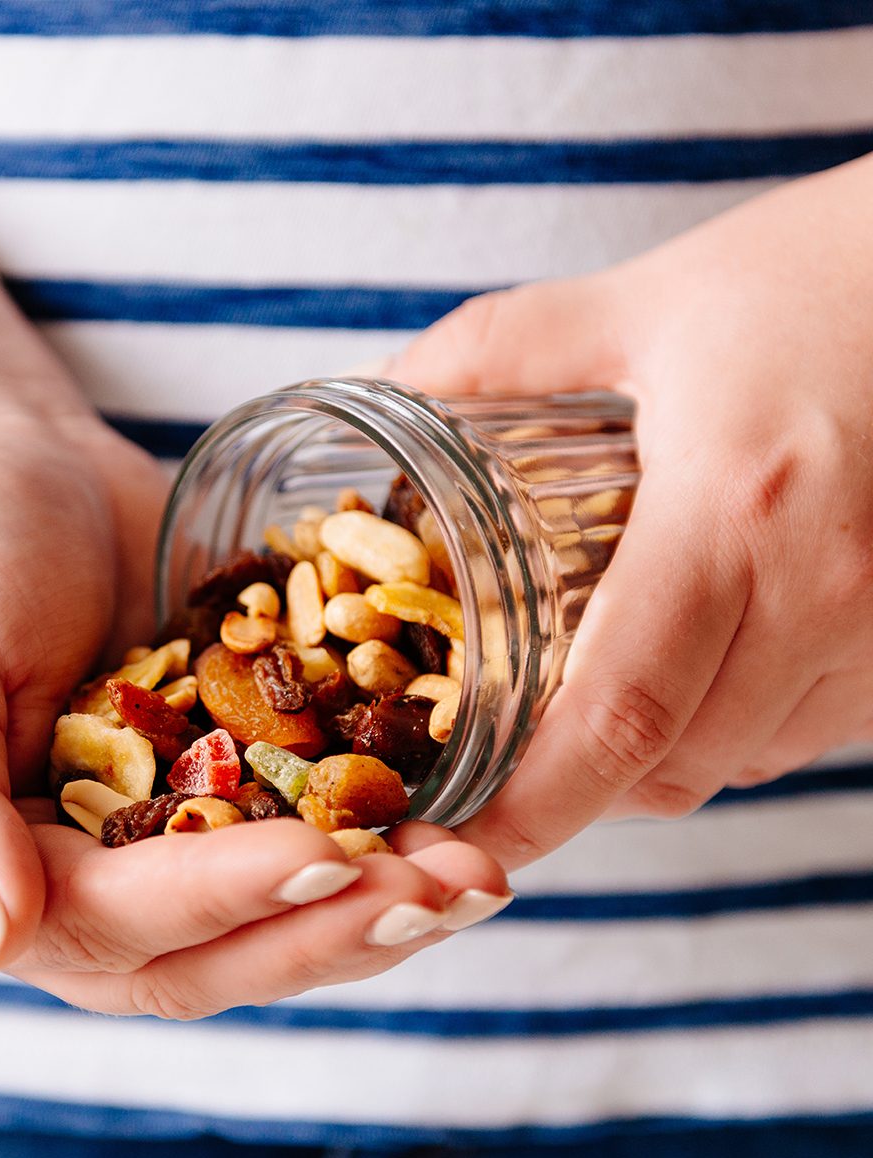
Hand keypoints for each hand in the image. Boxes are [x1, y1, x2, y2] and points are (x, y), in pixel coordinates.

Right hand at [0, 393, 508, 1016]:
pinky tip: (454, 825)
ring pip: (266, 919)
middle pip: (202, 955)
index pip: (102, 926)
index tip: (323, 858)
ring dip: (370, 908)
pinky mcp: (216, 789)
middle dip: (322, 931)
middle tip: (436, 895)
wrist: (11, 463)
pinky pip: (299, 834)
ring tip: (472, 878)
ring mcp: (148, 844)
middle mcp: (62, 888)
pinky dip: (376, 840)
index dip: (216, 902)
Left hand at [382, 153, 872, 870]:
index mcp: (731, 513)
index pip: (614, 718)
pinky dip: (739, 727)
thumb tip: (379, 389)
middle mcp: (824, 589)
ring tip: (591, 706)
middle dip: (577, 791)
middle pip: (674, 764)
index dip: (530, 807)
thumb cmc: (816, 274)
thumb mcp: (639, 304)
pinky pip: (818, 730)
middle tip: (502, 761)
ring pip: (746, 760)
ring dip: (656, 760)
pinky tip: (701, 668)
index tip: (459, 838)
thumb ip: (492, 352)